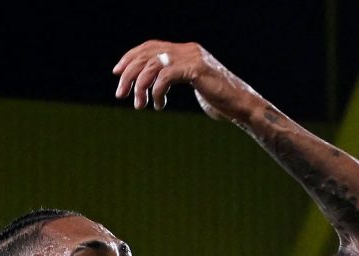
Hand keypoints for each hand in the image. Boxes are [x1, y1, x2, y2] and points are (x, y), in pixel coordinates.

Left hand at [112, 40, 259, 121]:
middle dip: (129, 74)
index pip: (151, 46)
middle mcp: (188, 49)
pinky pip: (165, 77)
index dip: (131, 57)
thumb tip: (155, 83)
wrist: (241, 105)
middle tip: (120, 94)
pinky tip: (159, 106)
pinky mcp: (196, 70)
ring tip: (139, 105)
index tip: (117, 72)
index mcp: (186, 50)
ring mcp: (192, 58)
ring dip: (140, 87)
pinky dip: (156, 92)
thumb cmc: (219, 100)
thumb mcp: (194, 85)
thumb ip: (177, 78)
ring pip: (152, 66)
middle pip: (147, 54)